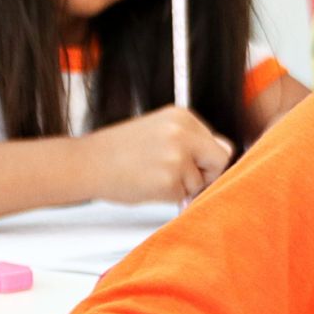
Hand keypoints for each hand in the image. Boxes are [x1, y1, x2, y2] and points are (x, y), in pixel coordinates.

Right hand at [82, 105, 233, 201]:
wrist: (85, 163)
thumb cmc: (120, 151)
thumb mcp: (159, 132)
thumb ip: (192, 140)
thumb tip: (228, 151)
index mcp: (181, 116)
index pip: (218, 143)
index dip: (204, 159)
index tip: (184, 162)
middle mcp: (182, 132)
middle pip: (220, 160)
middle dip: (205, 174)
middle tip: (177, 175)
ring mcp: (176, 156)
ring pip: (201, 182)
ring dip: (181, 187)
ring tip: (151, 176)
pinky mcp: (169, 180)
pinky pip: (184, 197)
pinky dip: (169, 198)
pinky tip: (147, 185)